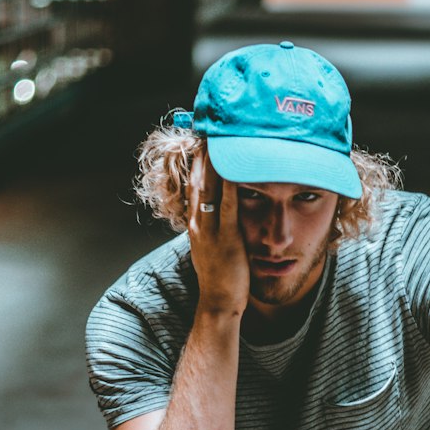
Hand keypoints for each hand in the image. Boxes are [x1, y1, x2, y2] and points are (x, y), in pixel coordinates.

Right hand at [187, 145, 249, 314]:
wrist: (218, 302)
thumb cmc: (220, 275)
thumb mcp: (211, 245)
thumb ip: (212, 225)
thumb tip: (217, 210)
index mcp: (194, 223)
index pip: (192, 183)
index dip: (197, 160)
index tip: (204, 138)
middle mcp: (197, 222)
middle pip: (197, 179)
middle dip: (204, 153)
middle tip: (211, 128)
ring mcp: (210, 230)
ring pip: (209, 188)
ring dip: (215, 162)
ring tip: (222, 137)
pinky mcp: (226, 238)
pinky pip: (228, 206)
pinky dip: (231, 185)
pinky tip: (237, 168)